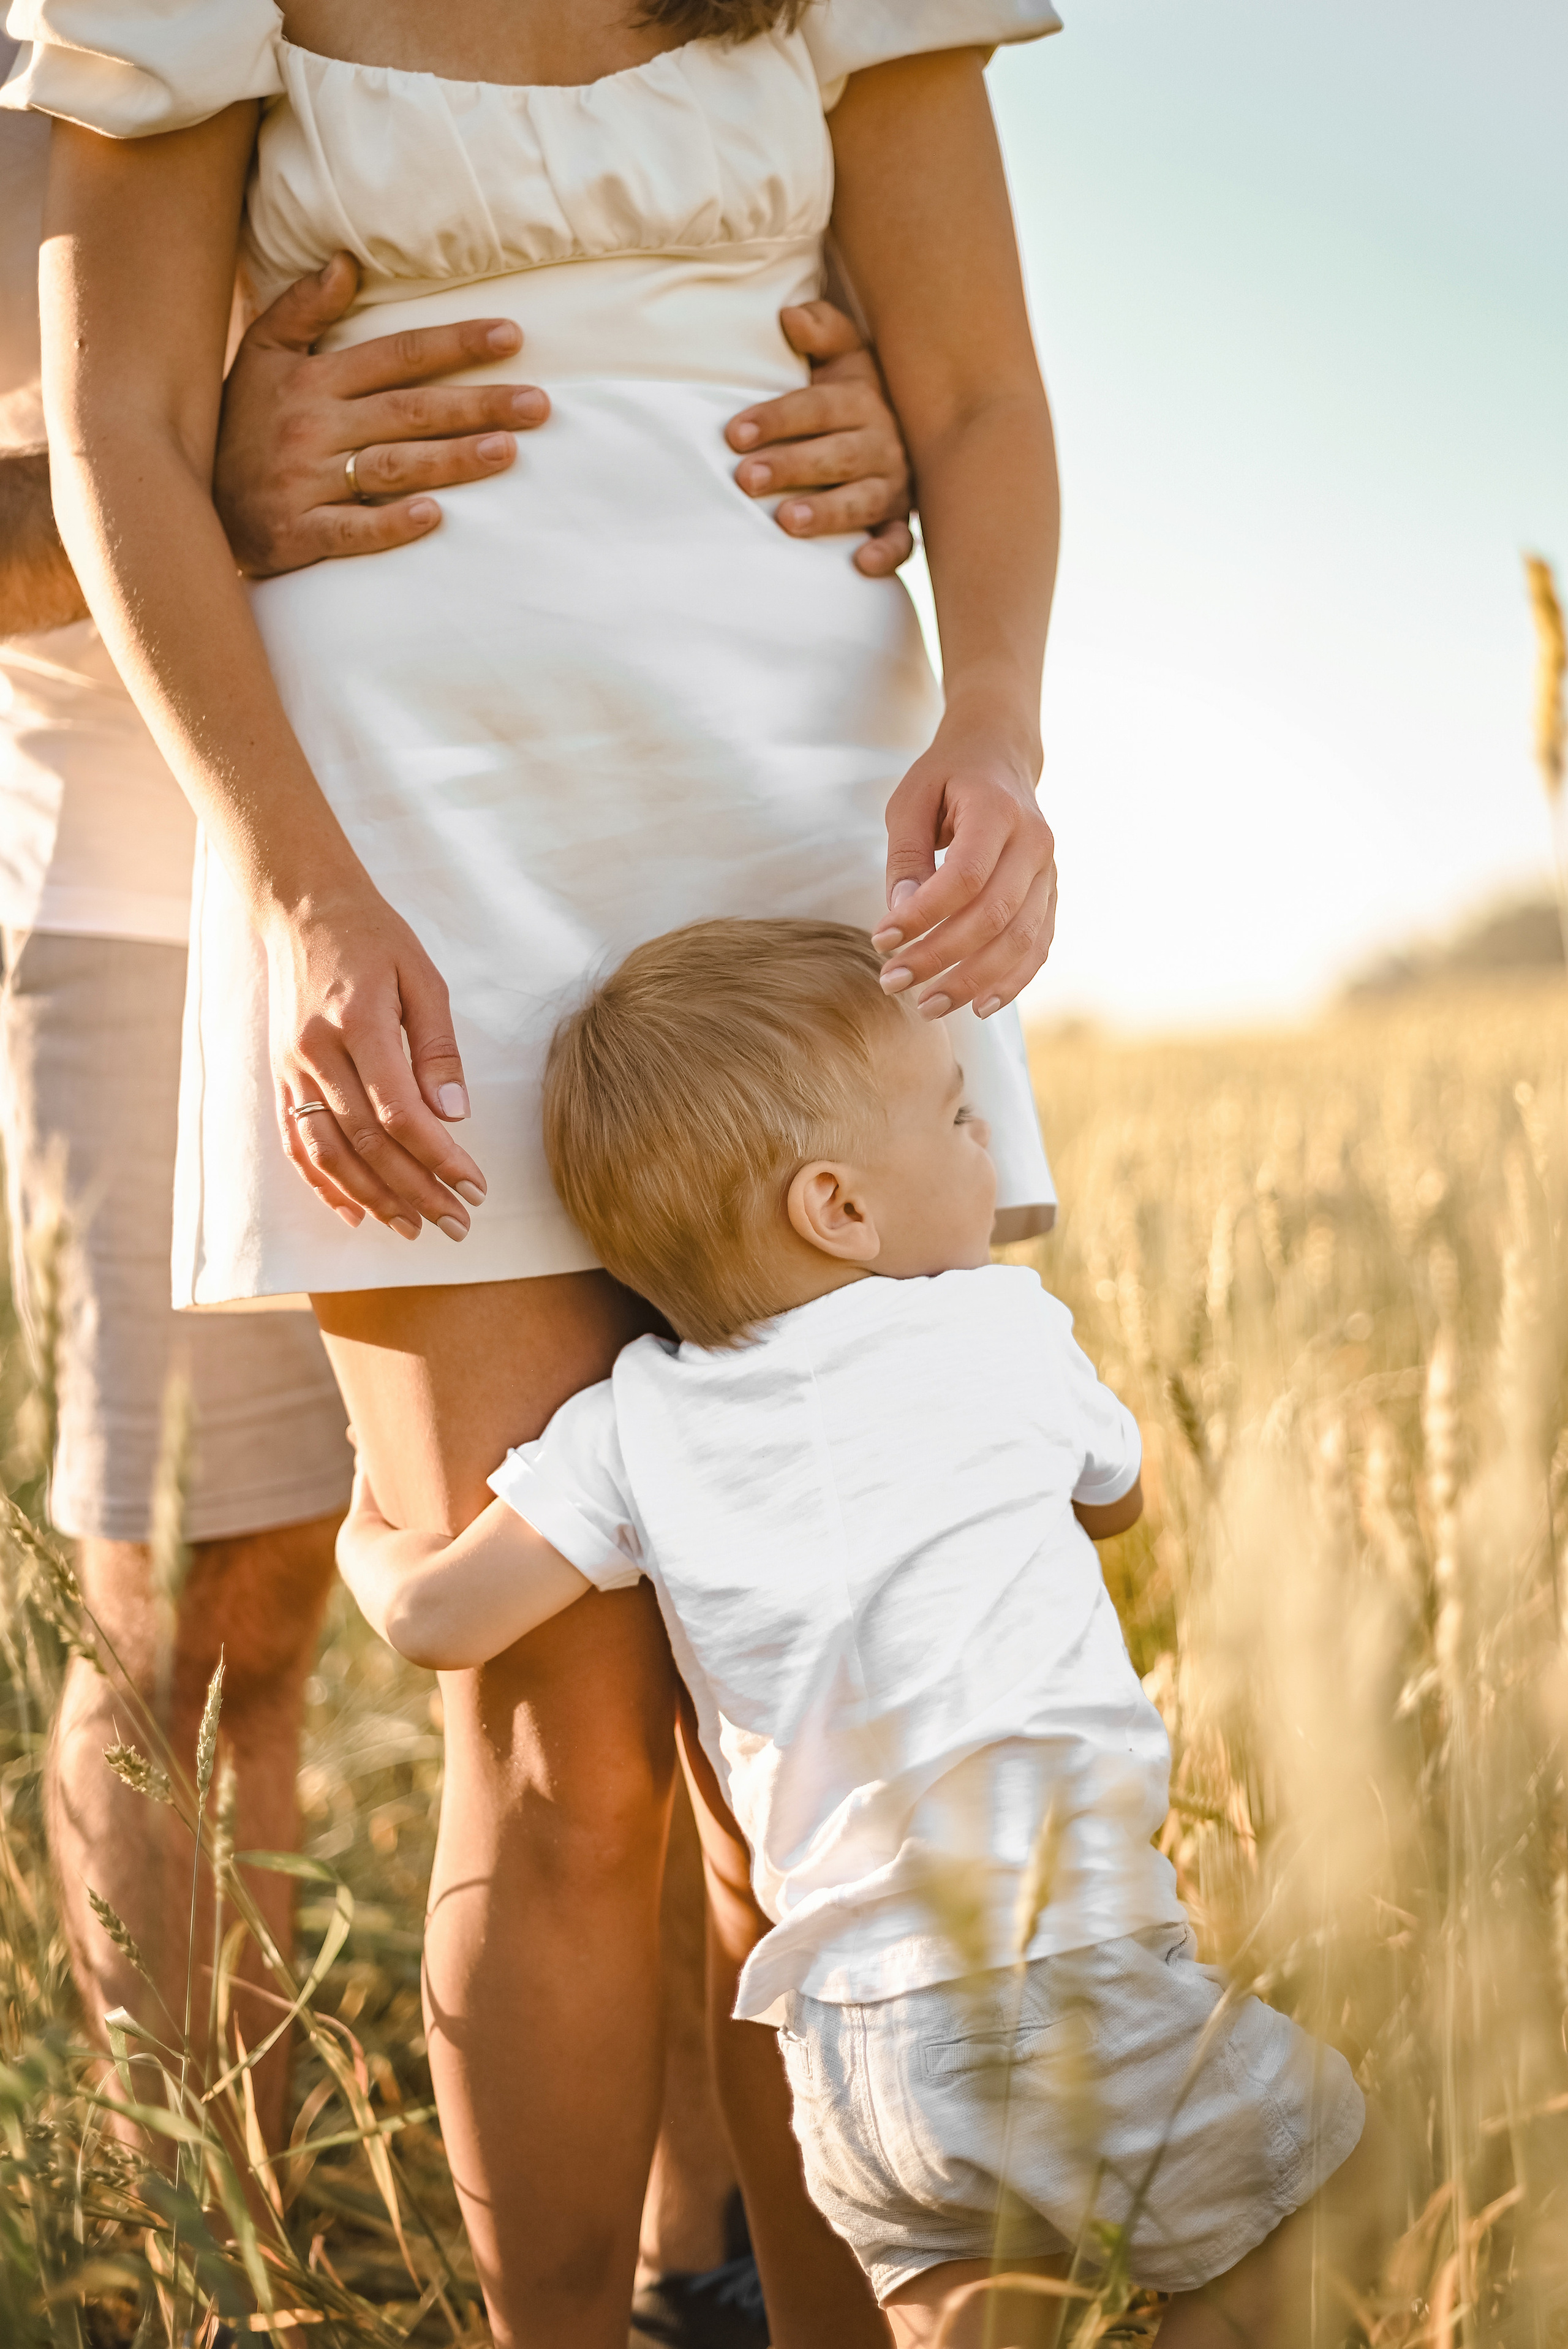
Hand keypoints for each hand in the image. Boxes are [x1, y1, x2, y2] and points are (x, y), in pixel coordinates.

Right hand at [214, 252, 550, 575]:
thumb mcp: (260, 357)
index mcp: (313, 380)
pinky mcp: (299, 533)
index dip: (456, 343)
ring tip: (507, 451)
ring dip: (451, 460)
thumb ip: (302, 310)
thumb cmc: (239, 425)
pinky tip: (435, 516)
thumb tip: (345, 262)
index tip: (513, 336)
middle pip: (410, 411)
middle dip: (476, 405)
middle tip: (538, 404)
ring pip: (392, 466)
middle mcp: (313, 427)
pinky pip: (352, 529)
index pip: (399, 354)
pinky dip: (391, 524)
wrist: (188, 500)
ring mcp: (306, 482)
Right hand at [267, 888, 487, 1239]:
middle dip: (415, 1191)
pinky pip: (296, 1142)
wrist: (303, 907)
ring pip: (329, 1152)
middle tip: (456, 1225)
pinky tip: (354, 1211)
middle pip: (367, 1143)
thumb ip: (438, 1047)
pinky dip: (323, 1183)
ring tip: (414, 1229)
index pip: (400, 1113)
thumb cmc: (374, 938)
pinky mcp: (280, 1076)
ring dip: (373, 1198)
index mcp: (358, 1024)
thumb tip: (453, 1114)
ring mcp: (292, 1068)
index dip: (439, 1158)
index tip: (474, 1187)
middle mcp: (317, 1053)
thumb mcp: (423, 977)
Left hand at [725, 300, 913, 577]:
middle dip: (791, 466)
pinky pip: (901, 541)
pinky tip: (860, 563)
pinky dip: (885, 553)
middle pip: (835, 455)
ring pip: (863, 500)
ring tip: (787, 521)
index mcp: (863, 401)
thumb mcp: (844, 356)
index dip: (777, 419)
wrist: (913, 430)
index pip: (817, 409)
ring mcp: (892, 485)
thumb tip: (789, 316)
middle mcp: (882, 443)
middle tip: (746, 479)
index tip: (734, 434)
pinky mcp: (899, 520)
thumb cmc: (854, 396)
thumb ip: (823, 330)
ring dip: (827, 512)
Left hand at [873, 713, 1056, 1018]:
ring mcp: (1050, 872)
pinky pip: (1039, 947)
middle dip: (940, 957)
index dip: (924, 916)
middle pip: (993, 916)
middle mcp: (1035, 842)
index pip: (965, 877)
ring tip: (927, 1005)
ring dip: (973, 981)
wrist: (1002, 756)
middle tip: (892, 983)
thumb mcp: (910, 800)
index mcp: (998, 810)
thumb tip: (900, 915)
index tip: (881, 941)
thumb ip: (906, 855)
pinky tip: (978, 1005)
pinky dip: (1011, 981)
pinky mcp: (1052, 895)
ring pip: (1020, 940)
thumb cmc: (948, 778)